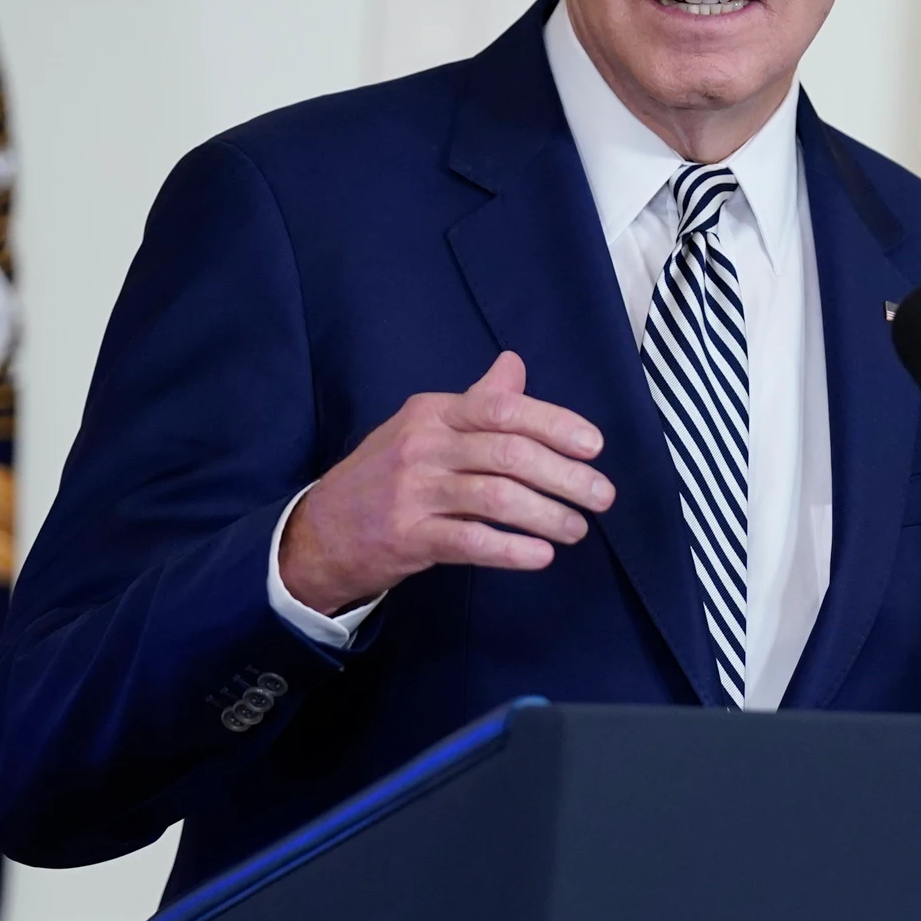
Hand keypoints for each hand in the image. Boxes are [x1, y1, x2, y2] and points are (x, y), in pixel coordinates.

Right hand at [278, 351, 615, 613]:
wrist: (319, 532)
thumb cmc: (382, 477)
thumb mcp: (423, 427)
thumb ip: (475, 401)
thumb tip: (515, 365)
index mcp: (433, 412)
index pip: (503, 408)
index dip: (556, 424)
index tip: (594, 446)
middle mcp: (423, 446)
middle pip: (509, 453)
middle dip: (565, 475)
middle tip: (601, 495)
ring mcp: (413, 492)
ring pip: (497, 498)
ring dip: (548, 514)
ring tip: (578, 529)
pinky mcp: (408, 537)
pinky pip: (471, 541)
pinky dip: (512, 549)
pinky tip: (541, 555)